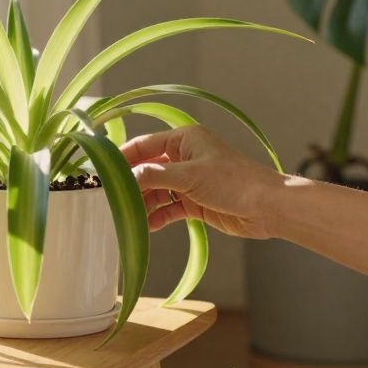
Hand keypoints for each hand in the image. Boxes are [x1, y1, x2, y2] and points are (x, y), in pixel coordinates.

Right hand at [119, 125, 286, 238]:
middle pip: (147, 170)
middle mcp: (184, 158)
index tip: (100, 172)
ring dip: (142, 204)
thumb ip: (156, 175)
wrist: (267, 207)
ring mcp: (189, 181)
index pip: (144, 145)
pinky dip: (157, 216)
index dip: (122, 158)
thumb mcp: (190, 175)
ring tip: (124, 217)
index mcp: (184, 140)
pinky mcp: (195, 202)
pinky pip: (168, 208)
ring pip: (156, 191)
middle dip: (130, 185)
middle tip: (108, 200)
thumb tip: (127, 177)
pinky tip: (145, 227)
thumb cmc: (235, 182)